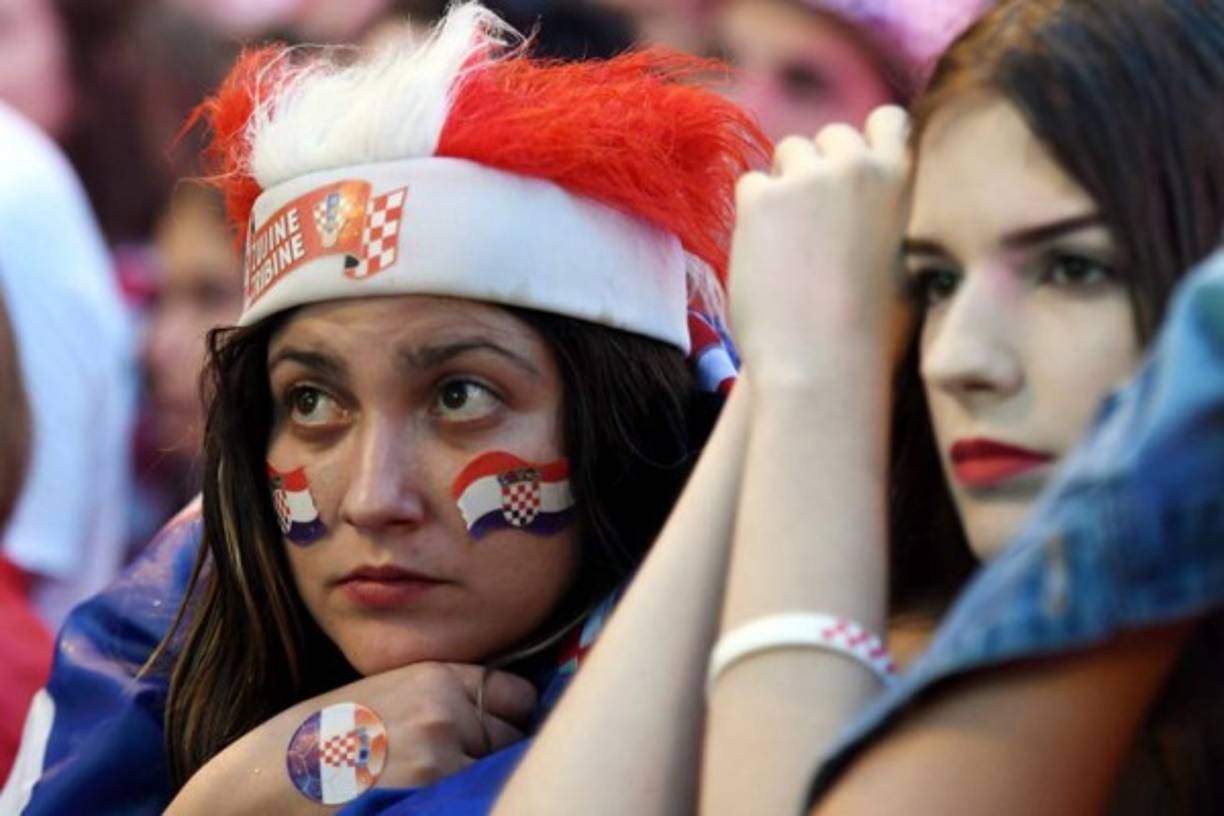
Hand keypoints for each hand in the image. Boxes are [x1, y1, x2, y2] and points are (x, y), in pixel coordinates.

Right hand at [168, 660, 537, 814]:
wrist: (260, 783)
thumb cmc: (316, 746)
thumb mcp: (382, 698)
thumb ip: (440, 702)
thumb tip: (502, 722)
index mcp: (434, 675)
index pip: (516, 694)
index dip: (510, 722)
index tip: (496, 740)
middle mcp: (445, 706)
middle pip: (514, 739)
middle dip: (493, 759)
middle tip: (447, 774)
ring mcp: (440, 750)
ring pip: (497, 775)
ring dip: (474, 785)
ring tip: (424, 790)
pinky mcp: (430, 788)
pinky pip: (474, 798)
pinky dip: (457, 803)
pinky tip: (421, 803)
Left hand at [728, 106, 911, 387]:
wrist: (823, 365)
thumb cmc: (873, 333)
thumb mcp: (911, 263)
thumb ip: (900, 213)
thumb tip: (888, 193)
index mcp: (905, 178)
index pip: (887, 120)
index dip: (866, 143)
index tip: (852, 176)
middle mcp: (858, 165)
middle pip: (832, 136)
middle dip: (820, 167)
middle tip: (815, 223)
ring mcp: (807, 177)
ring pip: (787, 153)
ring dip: (785, 185)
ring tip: (791, 243)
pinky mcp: (761, 199)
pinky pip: (750, 185)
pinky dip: (753, 215)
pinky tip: (767, 257)